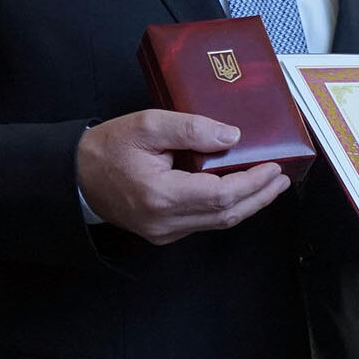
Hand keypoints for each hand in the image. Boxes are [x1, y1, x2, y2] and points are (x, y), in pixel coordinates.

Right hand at [75, 110, 289, 244]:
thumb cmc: (109, 147)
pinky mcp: (162, 232)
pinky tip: (239, 192)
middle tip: (282, 179)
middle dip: (259, 196)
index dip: (253, 183)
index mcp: (161, 195)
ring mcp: (163, 232)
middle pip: (226, 215)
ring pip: (217, 223)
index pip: (221, 195)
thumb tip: (232, 137)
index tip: (274, 168)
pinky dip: (226, 208)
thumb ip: (191, 129)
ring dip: (247, 204)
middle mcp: (164, 222)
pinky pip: (203, 223)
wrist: (76, 176)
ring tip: (269, 185)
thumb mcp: (148, 125)